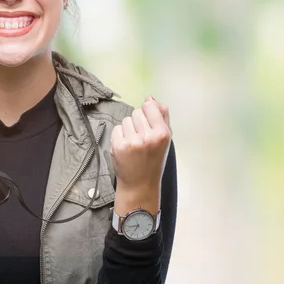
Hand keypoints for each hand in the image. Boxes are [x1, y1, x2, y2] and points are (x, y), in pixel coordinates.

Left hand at [110, 96, 171, 214]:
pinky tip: (126, 147)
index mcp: (162, 134)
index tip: (148, 122)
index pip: (149, 106)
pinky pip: (117, 128)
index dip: (148, 112)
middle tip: (142, 138)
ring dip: (128, 129)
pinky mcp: (118, 146)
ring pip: (126, 120)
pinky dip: (120, 136)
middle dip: (138, 122)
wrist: (140, 184)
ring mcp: (132, 142)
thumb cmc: (153, 161)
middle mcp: (147, 137)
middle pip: (137, 112)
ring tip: (134, 143)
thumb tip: (151, 99)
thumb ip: (162, 117)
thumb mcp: (166, 139)